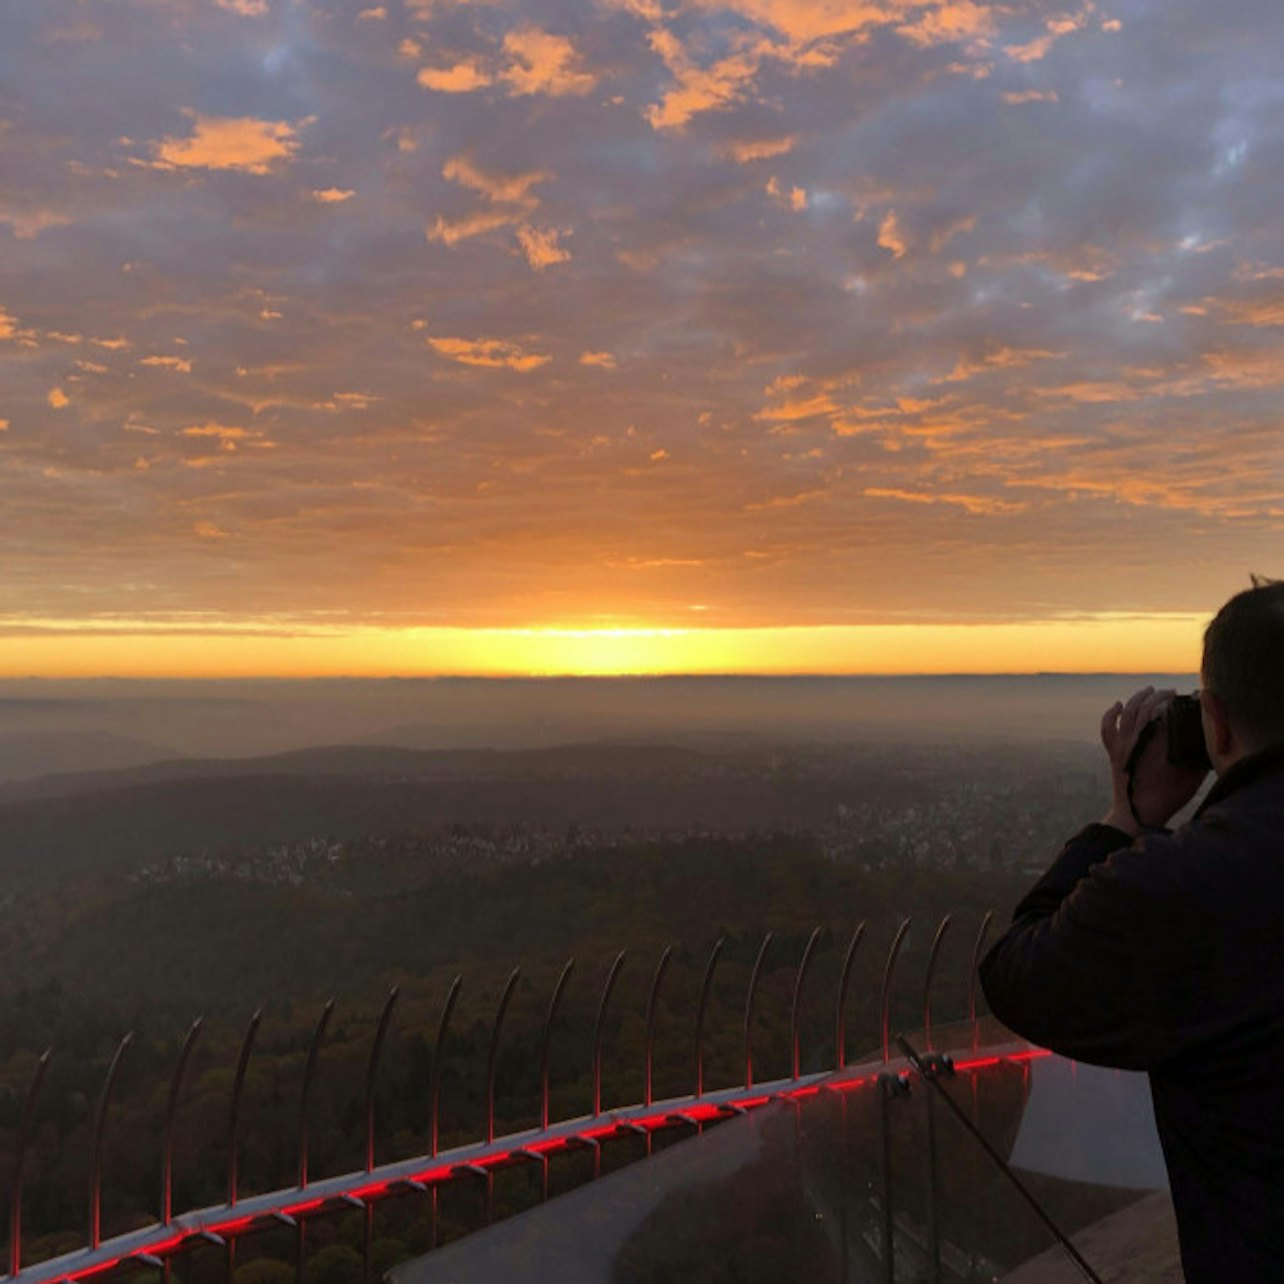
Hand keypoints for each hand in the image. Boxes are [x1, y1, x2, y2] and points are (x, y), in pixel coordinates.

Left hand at [1100, 687, 1207, 835]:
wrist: (1137, 815)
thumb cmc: (1167, 799)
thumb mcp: (1191, 777)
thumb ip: (1198, 757)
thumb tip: (1207, 741)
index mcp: (1157, 745)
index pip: (1163, 714)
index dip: (1172, 702)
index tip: (1182, 697)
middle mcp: (1136, 741)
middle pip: (1144, 708)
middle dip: (1158, 697)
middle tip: (1170, 692)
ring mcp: (1121, 746)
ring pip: (1126, 713)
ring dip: (1138, 698)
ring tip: (1149, 690)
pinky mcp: (1113, 752)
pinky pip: (1107, 728)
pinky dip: (1110, 714)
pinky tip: (1117, 705)